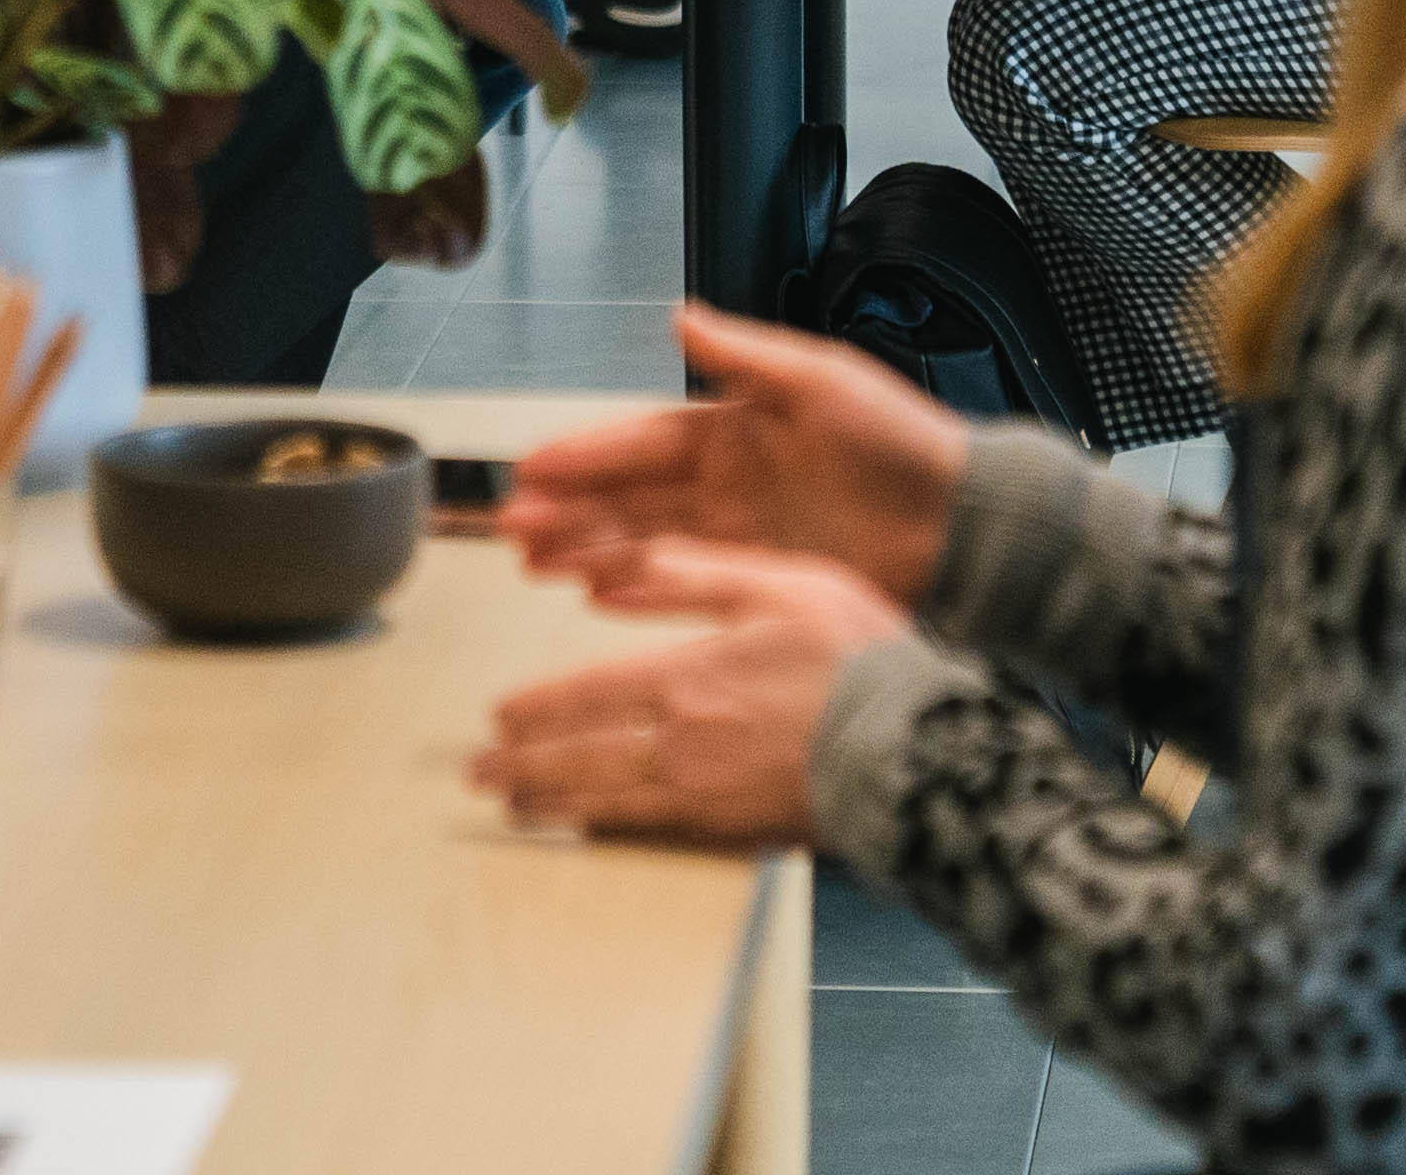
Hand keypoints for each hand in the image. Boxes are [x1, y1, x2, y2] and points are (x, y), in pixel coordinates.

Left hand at [468, 543, 906, 843]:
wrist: (924, 748)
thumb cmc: (860, 659)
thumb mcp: (779, 583)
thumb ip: (693, 573)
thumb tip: (618, 572)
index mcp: (686, 677)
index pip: (585, 696)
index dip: (536, 708)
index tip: (500, 715)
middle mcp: (682, 742)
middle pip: (581, 757)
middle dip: (524, 765)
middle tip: (481, 774)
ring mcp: (709, 795)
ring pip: (608, 801)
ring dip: (555, 803)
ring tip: (516, 807)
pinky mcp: (740, 830)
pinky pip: (656, 833)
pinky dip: (612, 831)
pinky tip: (592, 831)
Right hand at [496, 301, 965, 607]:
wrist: (964, 521)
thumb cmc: (903, 442)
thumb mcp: (822, 378)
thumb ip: (745, 355)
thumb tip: (681, 315)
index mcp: (733, 429)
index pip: (641, 441)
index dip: (585, 455)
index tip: (532, 465)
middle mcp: (726, 482)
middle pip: (629, 497)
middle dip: (568, 510)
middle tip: (514, 526)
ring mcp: (741, 533)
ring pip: (646, 540)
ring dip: (589, 549)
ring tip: (537, 563)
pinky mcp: (762, 575)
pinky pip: (686, 580)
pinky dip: (641, 587)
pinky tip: (600, 597)